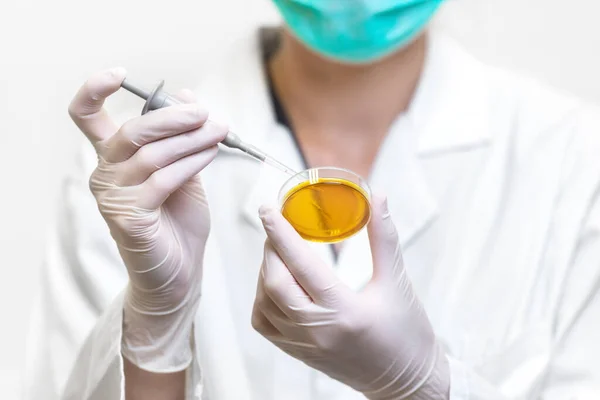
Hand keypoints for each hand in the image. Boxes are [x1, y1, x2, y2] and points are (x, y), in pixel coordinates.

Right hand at [68, 68, 227, 371]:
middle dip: (173, 117)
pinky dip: (191, 163)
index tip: (118, 73)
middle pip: (131, 131)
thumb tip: (187, 95)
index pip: (87, 117)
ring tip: (220, 130)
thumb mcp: (183, 169)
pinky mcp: (129, 218)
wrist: (180, 271)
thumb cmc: (178, 221)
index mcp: (113, 159)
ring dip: (191, 138)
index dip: (95, 90)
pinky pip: (163, 179)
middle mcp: (105, 175)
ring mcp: (114, 197)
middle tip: (206, 113)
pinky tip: (211, 153)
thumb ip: (181, 137)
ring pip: (152, 154)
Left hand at [252, 195, 449, 398]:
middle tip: (276, 226)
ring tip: (278, 251)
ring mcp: (305, 346)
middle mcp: (318, 331)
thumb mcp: (398, 282)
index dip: (282, 233)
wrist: (406, 383)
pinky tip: (275, 283)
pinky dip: (264, 298)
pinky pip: (266, 324)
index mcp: (345, 312)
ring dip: (266, 272)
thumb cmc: (407, 333)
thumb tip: (379, 196)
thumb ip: (384, 237)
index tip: (268, 209)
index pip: (302, 265)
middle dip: (271, 249)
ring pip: (266, 303)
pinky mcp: (299, 353)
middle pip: (276, 283)